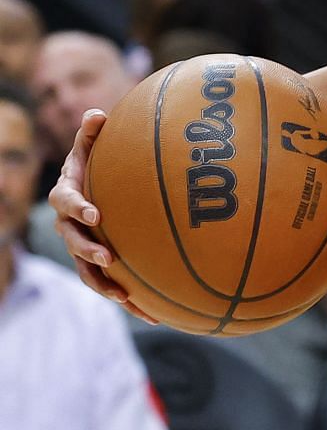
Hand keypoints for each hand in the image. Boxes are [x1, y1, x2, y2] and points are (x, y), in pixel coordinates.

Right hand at [48, 110, 156, 321]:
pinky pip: (111, 284)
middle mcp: (70, 226)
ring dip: (105, 285)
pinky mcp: (100, 263)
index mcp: (68, 196)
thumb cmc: (92, 163)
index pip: (67, 202)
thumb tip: (96, 114)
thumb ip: (92, 132)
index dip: (79, 208)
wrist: (87, 188)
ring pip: (88, 271)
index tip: (96, 213)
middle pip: (74, 243)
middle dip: (89, 252)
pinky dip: (130, 300)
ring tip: (125, 297)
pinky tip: (155, 316)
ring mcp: (82, 247)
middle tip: (109, 259)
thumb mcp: (89, 145)